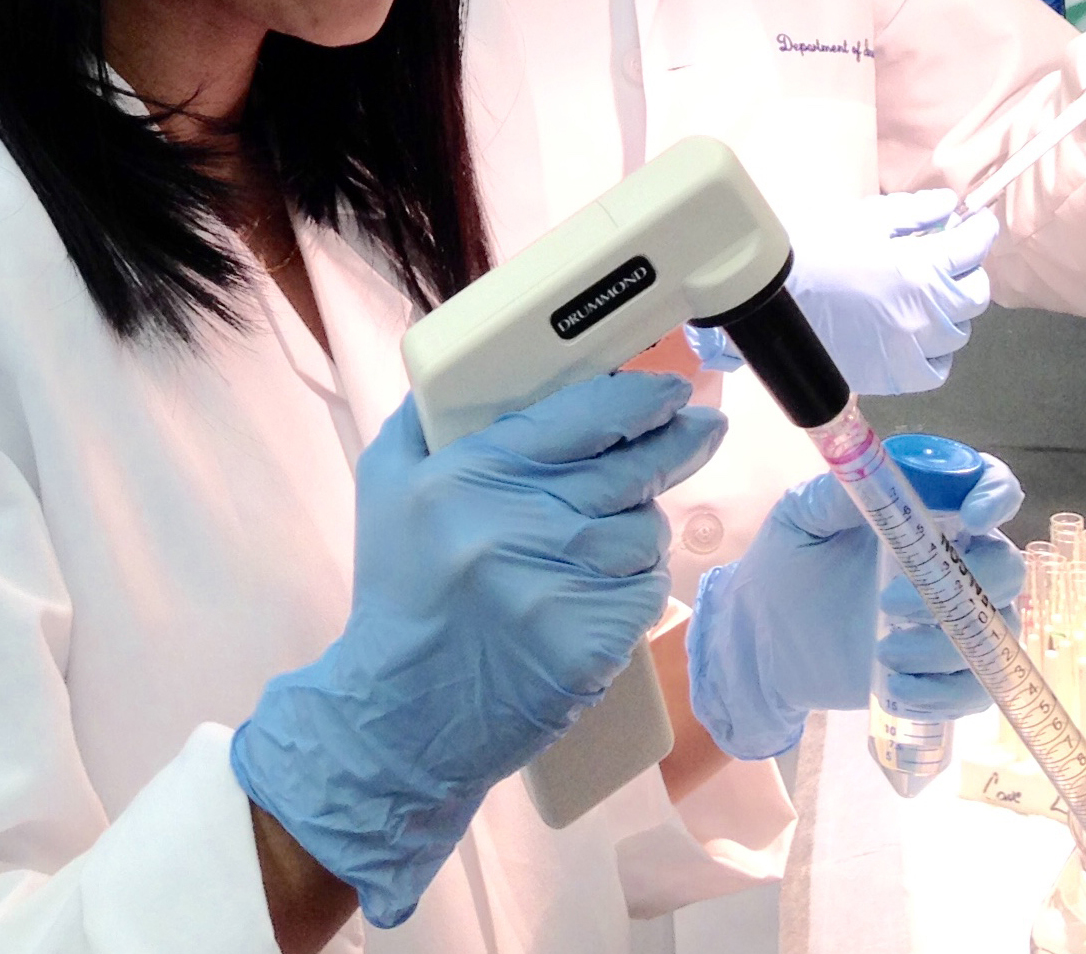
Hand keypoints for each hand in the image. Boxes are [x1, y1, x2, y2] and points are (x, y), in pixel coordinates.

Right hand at [232, 372, 724, 927]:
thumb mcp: (386, 487)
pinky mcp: (589, 643)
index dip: (639, 398)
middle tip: (699, 429)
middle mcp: (521, 524)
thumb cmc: (399, 593)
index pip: (582, 416)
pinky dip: (636, 585)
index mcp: (472, 474)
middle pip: (634, 468)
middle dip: (678, 443)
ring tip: (614, 533)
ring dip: (641, 525)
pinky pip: (646, 593)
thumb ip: (423, 422)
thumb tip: (465, 373)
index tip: (669, 391)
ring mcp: (560, 586)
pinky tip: (606, 587)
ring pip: (647, 530)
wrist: (397, 713)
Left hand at [684, 450, 1024, 760]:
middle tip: (889, 602)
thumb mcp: (799, 520)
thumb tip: (871, 478)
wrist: (763, 642)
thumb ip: (834, 496)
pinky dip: (946, 693)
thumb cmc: (784, 567)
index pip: (987, 488)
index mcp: (926, 515)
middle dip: (966, 587)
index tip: (974, 518)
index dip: (996, 496)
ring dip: (946, 647)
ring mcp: (955, 621)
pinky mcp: (945, 673)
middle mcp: (953, 563)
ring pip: (996, 632)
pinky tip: (898, 690)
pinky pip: (978, 687)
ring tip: (883, 653)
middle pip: (1007, 567)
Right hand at [776, 190, 999, 395]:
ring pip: (958, 332)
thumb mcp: (863, 218)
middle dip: (968, 271)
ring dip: (952, 309)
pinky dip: (936, 349)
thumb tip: (950, 207)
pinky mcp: (894, 376)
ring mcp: (911, 351)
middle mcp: (925, 315)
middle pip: (974, 295)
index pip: (971, 249)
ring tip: (928, 294)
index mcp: (919, 270)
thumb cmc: (811, 250)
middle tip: (951, 257)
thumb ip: (914, 212)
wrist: (767, 300)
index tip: (978, 223)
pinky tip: (918, 332)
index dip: (980, 231)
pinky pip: (936, 367)